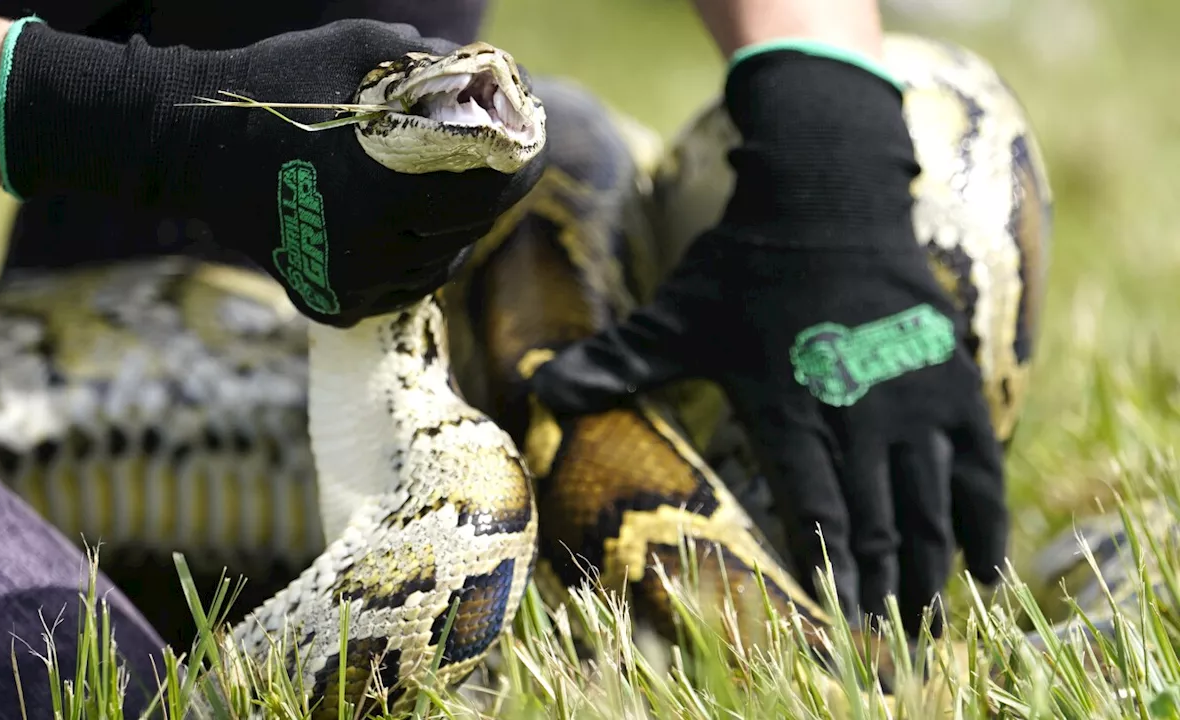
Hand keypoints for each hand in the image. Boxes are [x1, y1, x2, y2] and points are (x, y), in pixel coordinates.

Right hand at [0, 18, 545, 324]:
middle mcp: (373, 249)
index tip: (530, 144)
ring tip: (447, 192)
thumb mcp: (359, 50)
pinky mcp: (330, 302)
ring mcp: (350, 283)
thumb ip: (431, 64)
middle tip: (495, 164)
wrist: (186, 144)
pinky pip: (401, 288)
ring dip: (455, 228)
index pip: (490, 189)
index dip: (521, 164)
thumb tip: (491, 76)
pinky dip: (416, 260)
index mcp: (387, 188)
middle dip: (491, 192)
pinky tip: (410, 228)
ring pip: (439, 262)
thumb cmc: (276, 85)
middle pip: (471, 227)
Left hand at [528, 48, 1005, 634]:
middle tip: (892, 643)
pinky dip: (985, 518)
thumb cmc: (744, 263)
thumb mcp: (675, 315)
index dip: (832, 567)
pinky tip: (989, 566)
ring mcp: (913, 396)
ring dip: (933, 566)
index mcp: (791, 407)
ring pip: (931, 503)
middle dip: (887, 586)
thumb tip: (538, 389)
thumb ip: (616, 361)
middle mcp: (859, 411)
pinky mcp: (951, 378)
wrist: (826, 194)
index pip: (817, 506)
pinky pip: (979, 463)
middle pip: (880, 519)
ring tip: (932, 620)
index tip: (843, 621)